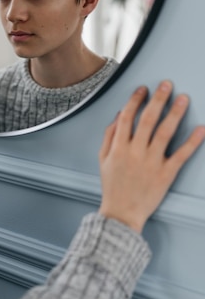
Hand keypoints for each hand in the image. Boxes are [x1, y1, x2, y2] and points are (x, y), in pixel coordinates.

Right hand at [99, 81, 204, 233]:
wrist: (121, 214)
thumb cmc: (113, 187)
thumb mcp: (103, 160)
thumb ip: (109, 137)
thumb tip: (118, 116)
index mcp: (119, 147)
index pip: (127, 117)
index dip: (135, 100)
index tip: (143, 89)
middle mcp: (135, 152)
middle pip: (147, 120)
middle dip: (157, 99)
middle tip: (166, 85)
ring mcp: (151, 163)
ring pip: (164, 133)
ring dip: (174, 113)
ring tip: (183, 99)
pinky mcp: (165, 174)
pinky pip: (180, 155)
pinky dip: (191, 142)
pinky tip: (200, 129)